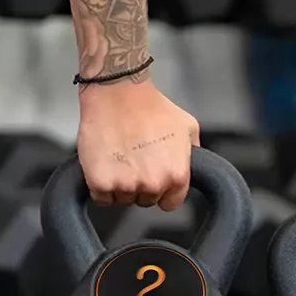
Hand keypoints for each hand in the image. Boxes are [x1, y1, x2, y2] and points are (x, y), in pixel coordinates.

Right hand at [76, 80, 199, 209]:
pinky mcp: (100, 182)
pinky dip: (99, 185)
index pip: (170, 203)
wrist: (117, 92)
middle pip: (145, 201)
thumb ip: (193, 153)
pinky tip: (104, 163)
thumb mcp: (187, 127)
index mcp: (177, 175)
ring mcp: (126, 185)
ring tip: (119, 157)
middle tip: (133, 159)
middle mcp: (153, 184)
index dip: (161, 191)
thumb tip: (197, 166)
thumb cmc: (150, 105)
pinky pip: (101, 197)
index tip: (153, 177)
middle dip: (139, 185)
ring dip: (119, 185)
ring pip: (122, 200)